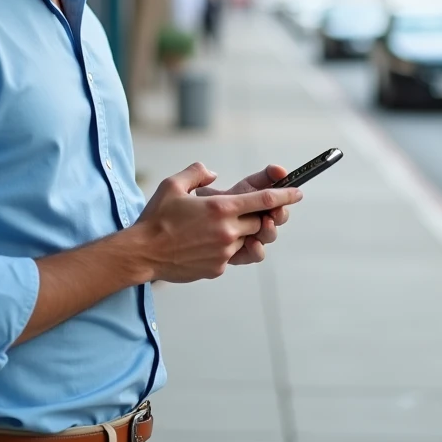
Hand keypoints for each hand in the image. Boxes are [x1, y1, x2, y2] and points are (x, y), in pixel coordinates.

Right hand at [133, 163, 301, 281]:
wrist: (142, 253)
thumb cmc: (156, 217)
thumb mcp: (173, 185)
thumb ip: (197, 173)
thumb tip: (213, 174)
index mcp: (221, 208)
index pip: (265, 200)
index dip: (285, 196)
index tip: (298, 193)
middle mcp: (227, 231)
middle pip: (261, 222)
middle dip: (258, 216)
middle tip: (246, 211)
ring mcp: (224, 252)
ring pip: (248, 240)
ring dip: (242, 233)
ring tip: (223, 228)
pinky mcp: (217, 268)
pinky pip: (232, 256)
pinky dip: (225, 248)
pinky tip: (205, 244)